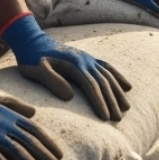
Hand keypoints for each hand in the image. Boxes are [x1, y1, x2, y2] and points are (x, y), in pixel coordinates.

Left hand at [1, 12, 131, 120]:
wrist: (32, 40)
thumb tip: (70, 97)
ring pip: (108, 75)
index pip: (91, 85)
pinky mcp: (87, 59)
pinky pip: (107, 68)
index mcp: (74, 64)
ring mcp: (88, 59)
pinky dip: (118, 77)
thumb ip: (53, 81)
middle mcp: (85, 60)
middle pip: (103, 82)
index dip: (100, 102)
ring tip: (127, 108)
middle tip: (119, 119)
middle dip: (112, 100)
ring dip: (118, 92)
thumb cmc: (32, 58)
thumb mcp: (37, 70)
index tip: (105, 118)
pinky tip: (127, 86)